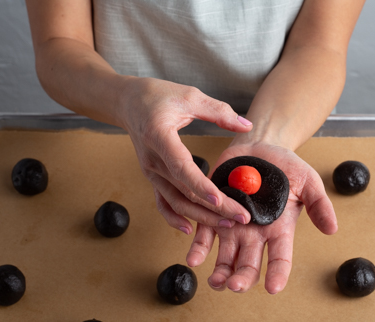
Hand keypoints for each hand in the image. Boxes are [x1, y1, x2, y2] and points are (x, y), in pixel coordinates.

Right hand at [119, 77, 252, 233]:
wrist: (128, 102)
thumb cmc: (156, 96)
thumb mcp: (189, 96)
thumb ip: (219, 111)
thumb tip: (246, 125)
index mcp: (159, 137)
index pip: (182, 167)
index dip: (201, 185)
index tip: (221, 200)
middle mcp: (153, 159)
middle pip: (183, 191)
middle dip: (213, 208)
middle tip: (241, 218)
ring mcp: (150, 171)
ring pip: (175, 202)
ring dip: (200, 216)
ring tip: (226, 224)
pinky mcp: (152, 176)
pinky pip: (162, 202)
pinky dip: (174, 217)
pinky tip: (189, 229)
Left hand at [186, 142, 336, 293]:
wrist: (258, 148)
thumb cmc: (285, 165)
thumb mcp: (307, 181)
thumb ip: (318, 203)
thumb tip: (332, 229)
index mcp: (278, 229)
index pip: (280, 257)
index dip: (278, 274)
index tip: (273, 287)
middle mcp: (254, 233)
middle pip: (249, 263)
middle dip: (242, 278)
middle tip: (235, 286)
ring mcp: (232, 225)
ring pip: (225, 256)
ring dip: (219, 271)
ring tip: (215, 281)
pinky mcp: (213, 212)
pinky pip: (204, 233)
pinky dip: (199, 247)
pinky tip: (193, 259)